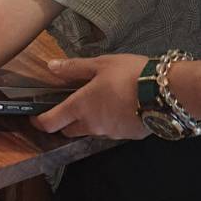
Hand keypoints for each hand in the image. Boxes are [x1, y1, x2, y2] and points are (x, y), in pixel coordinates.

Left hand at [32, 54, 148, 139]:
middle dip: (65, 122)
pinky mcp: (127, 136)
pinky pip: (111, 130)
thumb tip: (51, 67)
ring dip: (89, 121)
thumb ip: (74, 68)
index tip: (35, 118)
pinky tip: (120, 107)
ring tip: (100, 102)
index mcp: (80, 106)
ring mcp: (110, 133)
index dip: (39, 122)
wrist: (165, 92)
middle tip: (69, 106)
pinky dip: (110, 121)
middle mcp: (92, 124)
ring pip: (91, 130)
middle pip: (69, 130)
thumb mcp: (100, 64)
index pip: (51, 122)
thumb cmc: (129, 74)